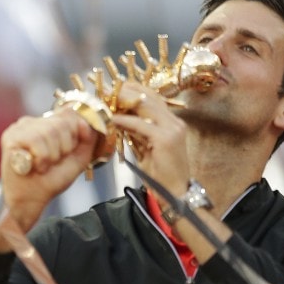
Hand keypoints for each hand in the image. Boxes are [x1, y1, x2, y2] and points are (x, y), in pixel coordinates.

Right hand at [0, 106, 96, 231]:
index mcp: (47, 124)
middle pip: (61, 123)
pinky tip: (34, 166)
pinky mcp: (11, 137)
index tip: (66, 153)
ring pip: (49, 131)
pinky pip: (35, 140)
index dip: (74, 136)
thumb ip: (87, 140)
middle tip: (52, 162)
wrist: (31, 200)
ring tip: (42, 166)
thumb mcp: (77, 159)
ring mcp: (19, 128)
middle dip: (63, 149)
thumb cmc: (50, 180)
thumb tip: (86, 123)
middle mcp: (32, 122)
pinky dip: (41, 158)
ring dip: (51, 156)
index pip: (69, 114)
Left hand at [112, 82, 189, 198]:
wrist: (175, 194)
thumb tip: (120, 119)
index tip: (116, 89)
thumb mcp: (146, 148)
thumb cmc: (161, 175)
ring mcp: (173, 129)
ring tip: (107, 102)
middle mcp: (175, 122)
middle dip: (127, 93)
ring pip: (146, 106)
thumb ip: (137, 132)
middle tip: (108, 92)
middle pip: (150, 97)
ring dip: (124, 103)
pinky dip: (125, 120)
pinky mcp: (166, 139)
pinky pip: (141, 124)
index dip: (134, 91)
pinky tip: (113, 119)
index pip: (153, 98)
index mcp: (173, 123)